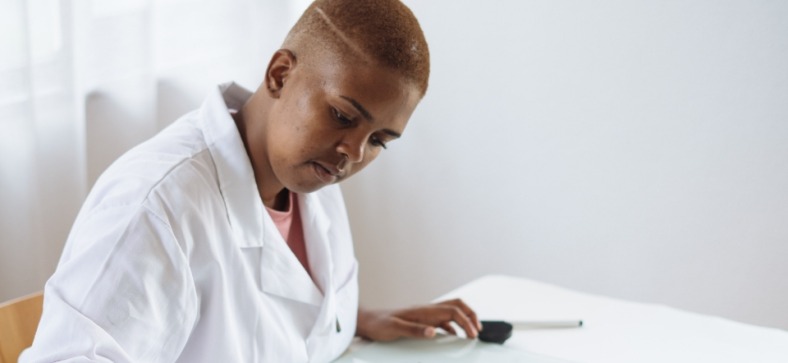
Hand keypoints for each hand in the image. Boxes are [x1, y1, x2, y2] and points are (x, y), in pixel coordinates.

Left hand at [355, 299, 481, 341]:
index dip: (466, 321)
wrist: (367, 321)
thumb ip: (414, 330)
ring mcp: (425, 314)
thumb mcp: (394, 328)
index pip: (452, 311)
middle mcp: (426, 310)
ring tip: (472, 332)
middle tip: (478, 329)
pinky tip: (453, 336)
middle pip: (456, 305)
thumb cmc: (379, 324)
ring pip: (451, 312)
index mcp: (423, 310)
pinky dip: (453, 326)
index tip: (473, 334)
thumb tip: (433, 332)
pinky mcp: (421, 320)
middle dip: (471, 315)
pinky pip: (443, 321)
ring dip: (464, 319)